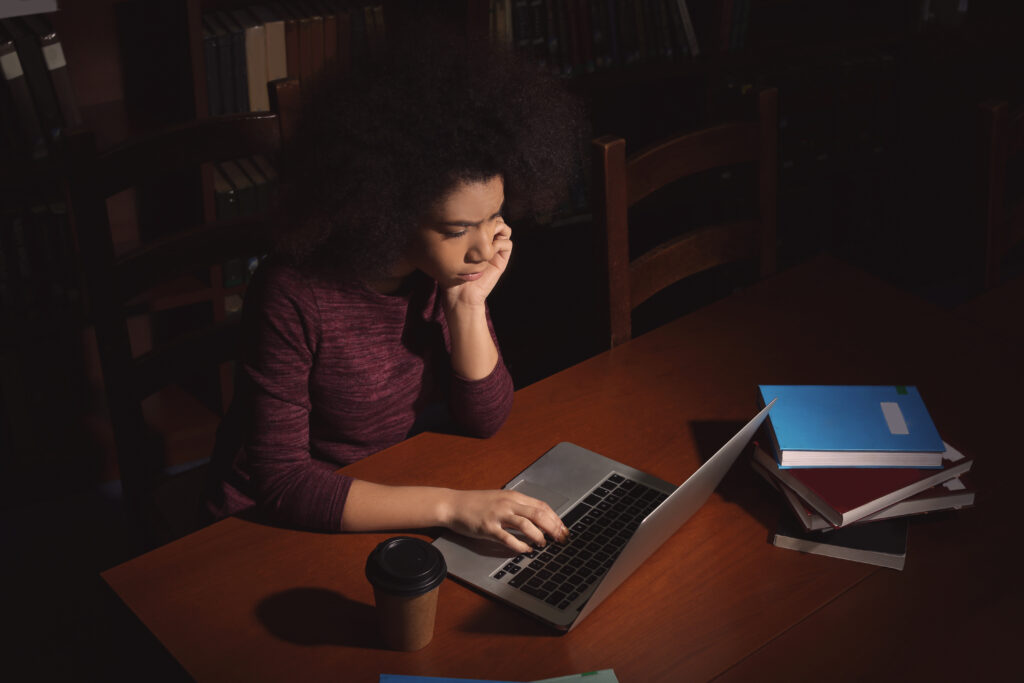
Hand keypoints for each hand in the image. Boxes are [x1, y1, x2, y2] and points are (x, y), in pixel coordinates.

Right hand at [440, 488, 568, 553]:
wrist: (453, 504)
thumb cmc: (476, 504)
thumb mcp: (500, 499)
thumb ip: (517, 506)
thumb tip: (538, 519)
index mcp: (513, 496)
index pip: (541, 506)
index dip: (555, 518)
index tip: (564, 529)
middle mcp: (508, 503)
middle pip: (538, 514)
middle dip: (553, 528)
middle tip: (561, 539)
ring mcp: (498, 515)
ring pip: (526, 524)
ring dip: (538, 536)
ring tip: (543, 544)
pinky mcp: (488, 527)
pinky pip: (508, 538)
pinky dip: (520, 546)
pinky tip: (526, 550)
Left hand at [443, 220, 511, 308]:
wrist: (460, 293)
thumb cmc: (451, 272)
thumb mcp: (450, 250)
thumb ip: (455, 235)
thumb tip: (450, 216)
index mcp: (476, 238)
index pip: (483, 217)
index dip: (479, 214)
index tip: (469, 217)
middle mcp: (487, 242)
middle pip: (496, 220)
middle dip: (490, 218)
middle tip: (479, 224)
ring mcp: (495, 250)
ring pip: (505, 229)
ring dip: (497, 227)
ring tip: (485, 234)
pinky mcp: (501, 259)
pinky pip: (507, 244)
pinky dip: (500, 242)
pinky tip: (489, 248)